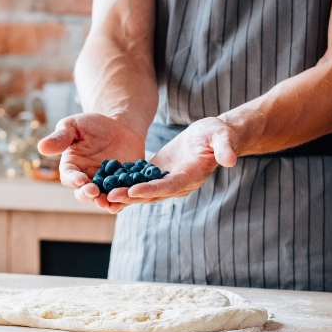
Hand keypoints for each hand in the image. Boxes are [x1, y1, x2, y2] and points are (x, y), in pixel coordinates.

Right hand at [37, 113, 145, 212]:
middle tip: (94, 192)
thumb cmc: (92, 125)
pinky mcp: (123, 186)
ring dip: (105, 202)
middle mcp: (87, 180)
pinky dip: (123, 201)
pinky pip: (122, 197)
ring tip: (108, 201)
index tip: (80, 180)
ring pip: (103, 199)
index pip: (69, 177)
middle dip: (88, 194)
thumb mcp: (74, 126)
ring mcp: (105, 185)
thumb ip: (61, 137)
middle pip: (84, 194)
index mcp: (72, 168)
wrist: (120, 126)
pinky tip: (126, 199)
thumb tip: (41, 147)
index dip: (74, 180)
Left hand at [106, 117, 238, 207]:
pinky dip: (124, 185)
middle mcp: (179, 184)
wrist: (213, 137)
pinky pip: (140, 182)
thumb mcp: (223, 135)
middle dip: (131, 196)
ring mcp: (168, 181)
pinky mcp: (159, 175)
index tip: (133, 191)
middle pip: (152, 193)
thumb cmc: (218, 134)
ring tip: (102, 196)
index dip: (152, 189)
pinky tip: (105, 185)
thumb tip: (230, 160)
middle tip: (109, 197)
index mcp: (192, 175)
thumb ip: (225, 147)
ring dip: (124, 195)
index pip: (170, 186)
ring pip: (143, 192)